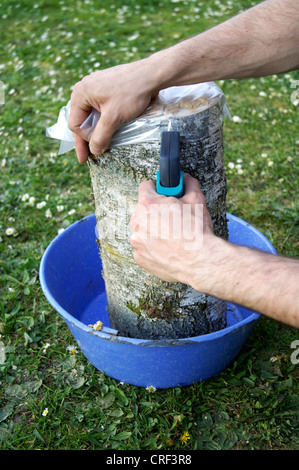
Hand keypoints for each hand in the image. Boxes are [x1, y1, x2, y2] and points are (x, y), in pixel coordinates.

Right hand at [68, 59, 159, 162]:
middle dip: (85, 139)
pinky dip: (102, 121)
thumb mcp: (114, 118)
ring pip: (91, 115)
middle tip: (85, 158)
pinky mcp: (107, 88)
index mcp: (80, 93)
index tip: (94, 151)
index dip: (84, 140)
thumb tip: (94, 151)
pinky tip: (108, 130)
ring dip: (95, 130)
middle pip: (81, 120)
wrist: (151, 74)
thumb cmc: (131, 93)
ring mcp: (96, 87)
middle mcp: (84, 88)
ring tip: (99, 145)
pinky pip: (99, 108)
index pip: (75, 124)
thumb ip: (101, 136)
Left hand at [129, 173, 217, 287]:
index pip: (145, 186)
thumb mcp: (196, 200)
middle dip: (156, 211)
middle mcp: (137, 222)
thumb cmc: (196, 230)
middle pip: (143, 210)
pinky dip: (154, 247)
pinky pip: (144, 248)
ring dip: (154, 230)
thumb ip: (188, 184)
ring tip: (172, 236)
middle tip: (173, 218)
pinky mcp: (140, 258)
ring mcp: (137, 241)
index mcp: (147, 204)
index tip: (164, 193)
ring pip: (143, 229)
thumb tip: (186, 178)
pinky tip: (169, 249)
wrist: (199, 261)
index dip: (157, 188)